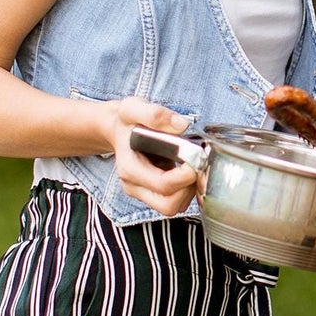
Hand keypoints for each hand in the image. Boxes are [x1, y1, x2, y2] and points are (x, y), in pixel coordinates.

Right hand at [109, 97, 201, 216]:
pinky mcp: (153, 194)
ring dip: (190, 190)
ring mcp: (143, 193)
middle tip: (197, 164)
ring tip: (193, 165)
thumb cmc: (126, 122)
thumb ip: (154, 114)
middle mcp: (134, 186)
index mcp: (129, 168)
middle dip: (189, 187)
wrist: (118, 130)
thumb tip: (181, 125)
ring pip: (174, 206)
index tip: (197, 156)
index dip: (185, 175)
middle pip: (169, 205)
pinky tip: (188, 170)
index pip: (163, 185)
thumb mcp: (133, 108)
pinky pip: (176, 201)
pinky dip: (187, 190)